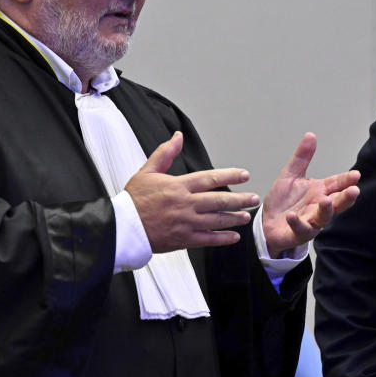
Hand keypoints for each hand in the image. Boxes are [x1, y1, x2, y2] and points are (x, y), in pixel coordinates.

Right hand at [124, 131, 259, 252]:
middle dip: (240, 199)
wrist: (122, 227)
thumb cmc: (133, 200)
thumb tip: (177, 137)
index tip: (244, 174)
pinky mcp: (182, 239)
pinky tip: (233, 237)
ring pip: (216, 220)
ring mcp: (185, 223)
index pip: (210, 178)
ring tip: (246, 216)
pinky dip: (222, 238)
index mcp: (178, 186)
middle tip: (253, 198)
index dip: (229, 175)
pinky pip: (207, 239)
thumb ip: (165, 153)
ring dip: (234, 218)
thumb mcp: (147, 171)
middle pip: (219, 200)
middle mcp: (185, 204)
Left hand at [262, 133, 359, 257]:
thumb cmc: (283, 201)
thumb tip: (311, 135)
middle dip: (346, 197)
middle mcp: (318, 207)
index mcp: (319, 191)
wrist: (266, 222)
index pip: (336, 184)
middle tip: (354, 190)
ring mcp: (310, 221)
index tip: (356, 175)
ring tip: (326, 200)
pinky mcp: (298, 233)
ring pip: (323, 218)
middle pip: (337, 202)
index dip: (346, 180)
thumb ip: (301, 158)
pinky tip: (292, 216)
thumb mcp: (290, 175)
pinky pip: (300, 229)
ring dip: (326, 210)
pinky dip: (297, 223)